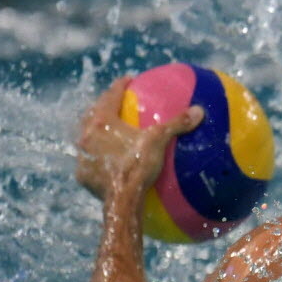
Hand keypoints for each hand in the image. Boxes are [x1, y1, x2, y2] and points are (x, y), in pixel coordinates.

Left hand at [75, 76, 203, 201]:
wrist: (122, 201)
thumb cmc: (138, 167)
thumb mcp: (159, 141)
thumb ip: (176, 124)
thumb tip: (199, 110)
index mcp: (102, 122)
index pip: (110, 96)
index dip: (120, 86)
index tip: (128, 80)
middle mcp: (86, 135)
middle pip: (92, 113)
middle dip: (103, 106)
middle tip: (115, 103)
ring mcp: (82, 156)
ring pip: (86, 136)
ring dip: (95, 131)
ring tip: (107, 131)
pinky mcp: (83, 175)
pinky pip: (89, 161)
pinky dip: (97, 157)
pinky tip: (106, 162)